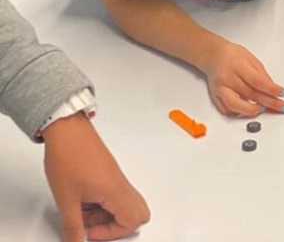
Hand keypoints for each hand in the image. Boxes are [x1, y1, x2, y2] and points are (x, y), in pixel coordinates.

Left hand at [43, 113, 149, 241]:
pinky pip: (116, 194)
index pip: (131, 221)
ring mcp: (117, 178)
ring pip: (126, 204)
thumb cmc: (68, 156)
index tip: (89, 232)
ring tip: (83, 213)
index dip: (111, 233)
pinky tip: (83, 200)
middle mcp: (121, 184)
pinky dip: (103, 204)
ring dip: (107, 215)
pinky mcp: (110, 173)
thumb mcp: (65, 199)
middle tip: (95, 226)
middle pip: (139, 213)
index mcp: (115, 191)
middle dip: (118, 226)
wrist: (67, 131)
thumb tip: (76, 241)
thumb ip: (72, 226)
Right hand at [199, 40, 283, 115]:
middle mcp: (228, 78)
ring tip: (265, 109)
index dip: (271, 89)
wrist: (213, 55)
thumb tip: (274, 90)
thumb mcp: (252, 59)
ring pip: (236, 106)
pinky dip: (239, 112)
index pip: (257, 81)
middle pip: (251, 94)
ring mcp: (220, 89)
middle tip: (283, 107)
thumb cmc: (233, 55)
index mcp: (238, 65)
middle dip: (270, 103)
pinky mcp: (216, 97)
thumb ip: (262, 75)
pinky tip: (248, 109)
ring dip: (253, 110)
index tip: (283, 94)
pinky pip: (227, 110)